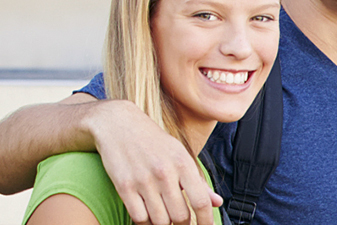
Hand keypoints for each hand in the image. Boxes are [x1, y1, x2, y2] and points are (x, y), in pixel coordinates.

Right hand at [85, 100, 218, 224]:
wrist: (118, 124)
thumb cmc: (153, 141)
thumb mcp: (180, 155)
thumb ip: (198, 181)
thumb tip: (217, 202)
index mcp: (183, 163)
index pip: (201, 201)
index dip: (206, 221)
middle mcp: (164, 172)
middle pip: (180, 215)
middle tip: (182, 223)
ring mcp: (143, 180)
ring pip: (159, 220)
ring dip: (164, 224)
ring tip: (165, 219)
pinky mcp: (123, 186)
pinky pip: (139, 217)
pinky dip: (145, 222)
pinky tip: (149, 216)